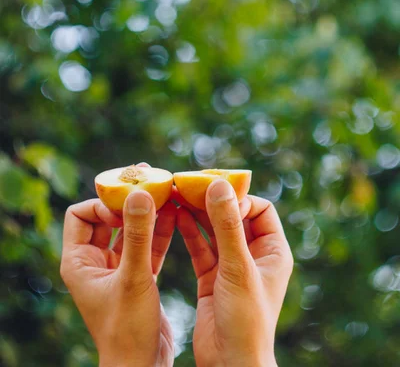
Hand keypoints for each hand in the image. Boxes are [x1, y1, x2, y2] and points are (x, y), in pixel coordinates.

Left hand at [60, 193, 175, 366]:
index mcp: (79, 261)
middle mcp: (95, 261)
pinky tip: (179, 215)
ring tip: (170, 192)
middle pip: (107, 217)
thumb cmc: (128, 330)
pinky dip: (161, 231)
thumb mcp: (134, 278)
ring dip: (149, 213)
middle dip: (129, 201)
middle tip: (151, 179)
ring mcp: (117, 268)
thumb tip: (140, 192)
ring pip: (131, 230)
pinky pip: (148, 245)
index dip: (103, 204)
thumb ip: (138, 235)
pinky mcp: (138, 276)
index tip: (130, 204)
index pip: (81, 214)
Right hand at [176, 180, 292, 366]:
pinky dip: (188, 231)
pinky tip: (175, 216)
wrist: (229, 365)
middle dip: (212, 201)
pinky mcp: (212, 277)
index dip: (239, 199)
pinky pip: (200, 247)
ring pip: (214, 230)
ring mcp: (231, 266)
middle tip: (189, 185)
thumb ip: (227, 225)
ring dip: (197, 214)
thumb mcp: (237, 268)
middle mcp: (253, 255)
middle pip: (233, 216)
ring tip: (177, 195)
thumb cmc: (245, 320)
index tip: (216, 197)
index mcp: (273, 251)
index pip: (259, 209)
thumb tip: (219, 186)